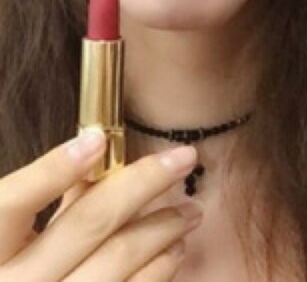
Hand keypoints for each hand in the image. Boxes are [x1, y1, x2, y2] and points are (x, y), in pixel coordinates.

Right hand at [0, 127, 203, 280]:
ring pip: (119, 257)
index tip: (98, 138)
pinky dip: (160, 267)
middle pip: (88, 222)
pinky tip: (174, 250)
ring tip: (190, 210)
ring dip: (164, 226)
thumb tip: (98, 154)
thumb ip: (46, 201)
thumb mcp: (11, 239)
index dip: (52, 170)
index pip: (10, 203)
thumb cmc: (16, 273)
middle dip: (145, 182)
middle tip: (185, 157)